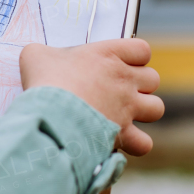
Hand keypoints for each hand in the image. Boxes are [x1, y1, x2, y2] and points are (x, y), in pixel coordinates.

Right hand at [19, 39, 164, 155]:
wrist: (52, 115)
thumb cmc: (46, 81)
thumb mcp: (36, 56)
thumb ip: (41, 52)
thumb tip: (36, 55)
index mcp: (109, 55)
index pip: (142, 50)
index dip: (134, 57)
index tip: (118, 64)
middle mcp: (125, 80)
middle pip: (153, 78)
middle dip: (139, 85)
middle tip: (117, 92)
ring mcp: (127, 107)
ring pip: (156, 108)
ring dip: (144, 112)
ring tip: (123, 115)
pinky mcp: (123, 133)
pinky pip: (145, 142)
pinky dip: (136, 144)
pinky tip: (121, 141)